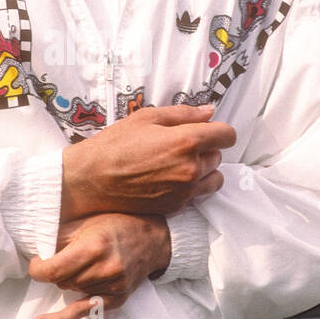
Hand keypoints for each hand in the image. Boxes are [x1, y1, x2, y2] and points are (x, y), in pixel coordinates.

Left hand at [28, 211, 171, 318]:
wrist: (151, 240)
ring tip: (83, 264)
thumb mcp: (85, 222)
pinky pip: (83, 311)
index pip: (52, 269)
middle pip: (60, 280)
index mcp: (94, 247)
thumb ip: (59, 236)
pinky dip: (60, 318)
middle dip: (55, 271)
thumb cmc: (115, 227)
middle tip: (65, 256)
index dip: (38, 268)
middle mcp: (105, 269)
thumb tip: (37, 252)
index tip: (37, 261)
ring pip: (70, 291)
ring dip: (68, 281)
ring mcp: (113, 286)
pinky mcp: (117, 299)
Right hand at [60, 104, 235, 221]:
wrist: (92, 180)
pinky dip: (191, 186)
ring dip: (203, 169)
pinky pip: (198, 194)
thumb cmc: (115, 145)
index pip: (227, 135)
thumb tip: (210, 112)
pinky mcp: (176, 206)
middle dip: (206, 148)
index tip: (207, 130)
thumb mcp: (147, 117)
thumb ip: (184, 114)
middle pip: (219, 155)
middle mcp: (190, 168)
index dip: (218, 130)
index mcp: (186, 141)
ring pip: (214, 177)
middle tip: (179, 145)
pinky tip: (169, 178)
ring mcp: (185, 191)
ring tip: (178, 163)